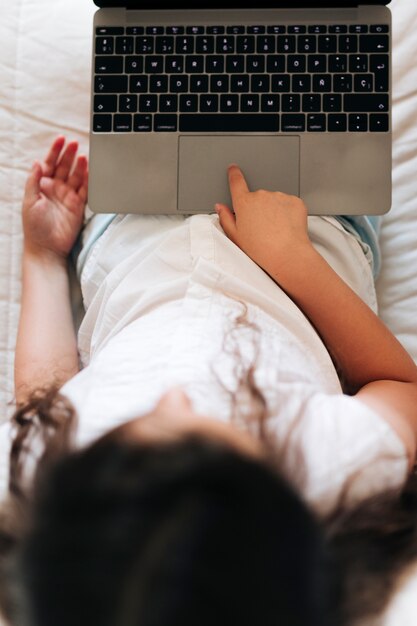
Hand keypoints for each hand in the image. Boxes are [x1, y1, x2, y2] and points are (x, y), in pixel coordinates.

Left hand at [22, 136, 87, 259]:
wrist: (47, 248)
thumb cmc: (34, 227)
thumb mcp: (29, 201)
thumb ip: (33, 181)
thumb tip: (36, 162)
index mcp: (41, 186)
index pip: (49, 163)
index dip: (55, 151)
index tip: (61, 139)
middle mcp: (55, 189)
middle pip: (64, 167)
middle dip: (69, 154)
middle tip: (75, 144)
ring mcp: (68, 197)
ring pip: (76, 176)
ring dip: (80, 166)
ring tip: (84, 156)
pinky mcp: (78, 206)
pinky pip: (86, 190)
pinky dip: (89, 180)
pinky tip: (91, 171)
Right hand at [215, 165, 310, 275]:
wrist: (287, 254)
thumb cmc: (261, 249)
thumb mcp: (235, 236)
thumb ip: (226, 218)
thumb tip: (220, 207)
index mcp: (244, 203)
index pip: (236, 182)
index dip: (234, 174)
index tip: (233, 169)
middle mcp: (261, 195)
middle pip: (257, 196)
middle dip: (258, 208)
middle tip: (261, 226)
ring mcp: (279, 196)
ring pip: (274, 200)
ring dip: (274, 210)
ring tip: (274, 229)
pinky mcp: (294, 201)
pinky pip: (289, 204)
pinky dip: (287, 213)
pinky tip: (285, 227)